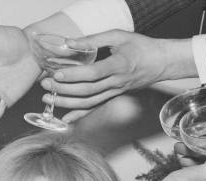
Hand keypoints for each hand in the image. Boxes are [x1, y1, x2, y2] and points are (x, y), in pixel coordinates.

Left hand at [40, 31, 194, 123]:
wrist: (160, 63)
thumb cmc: (140, 47)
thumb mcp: (118, 36)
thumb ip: (93, 40)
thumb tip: (69, 42)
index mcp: (118, 65)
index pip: (93, 74)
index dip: (74, 76)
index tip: (57, 74)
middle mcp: (116, 83)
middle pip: (86, 91)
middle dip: (64, 90)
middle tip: (46, 85)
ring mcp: (114, 93)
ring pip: (88, 102)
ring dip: (67, 103)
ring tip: (48, 98)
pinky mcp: (112, 97)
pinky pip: (94, 109)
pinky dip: (79, 115)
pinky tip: (65, 119)